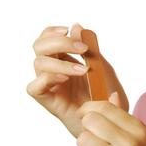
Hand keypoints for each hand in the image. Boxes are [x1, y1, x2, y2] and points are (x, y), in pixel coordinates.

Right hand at [26, 23, 128, 137]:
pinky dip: (48, 78)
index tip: (68, 30)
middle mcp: (53, 70)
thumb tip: (77, 26)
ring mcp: (50, 85)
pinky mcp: (48, 101)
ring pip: (38, 63)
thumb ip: (90, 49)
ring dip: (62, 62)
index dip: (52, 31)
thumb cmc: (106, 94)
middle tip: (82, 49)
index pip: (47, 38)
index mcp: (64, 59)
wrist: (111, 119)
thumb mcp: (102, 67)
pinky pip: (34, 87)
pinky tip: (66, 79)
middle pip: (39, 46)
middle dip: (59, 42)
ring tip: (84, 70)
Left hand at [74, 92, 145, 145]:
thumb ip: (124, 120)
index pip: (106, 108)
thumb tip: (112, 95)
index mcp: (140, 131)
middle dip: (88, 129)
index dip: (88, 108)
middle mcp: (131, 145)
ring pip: (83, 142)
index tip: (84, 113)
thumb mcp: (142, 140)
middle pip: (90, 121)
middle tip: (95, 139)